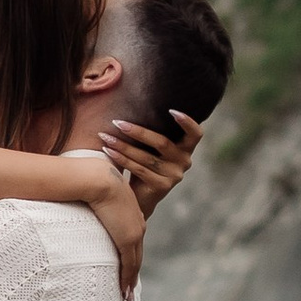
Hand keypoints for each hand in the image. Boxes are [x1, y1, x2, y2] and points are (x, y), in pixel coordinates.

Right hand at [71, 150, 147, 298]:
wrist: (95, 177)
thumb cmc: (88, 181)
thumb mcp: (92, 195)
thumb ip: (90, 203)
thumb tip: (75, 202)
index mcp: (130, 213)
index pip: (132, 239)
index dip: (130, 255)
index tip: (126, 268)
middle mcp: (137, 223)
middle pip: (137, 254)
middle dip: (133, 273)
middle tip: (128, 290)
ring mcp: (134, 232)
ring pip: (135, 262)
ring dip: (130, 281)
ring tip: (126, 297)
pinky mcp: (128, 239)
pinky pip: (129, 265)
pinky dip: (127, 280)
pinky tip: (124, 292)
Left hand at [100, 104, 202, 220]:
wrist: (138, 198)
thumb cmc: (143, 164)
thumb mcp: (151, 148)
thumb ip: (153, 132)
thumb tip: (135, 102)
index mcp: (185, 149)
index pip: (196, 134)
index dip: (187, 122)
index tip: (171, 111)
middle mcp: (184, 162)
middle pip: (162, 142)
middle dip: (137, 131)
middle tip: (117, 122)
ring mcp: (174, 176)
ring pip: (147, 157)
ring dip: (123, 145)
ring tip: (105, 136)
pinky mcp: (162, 186)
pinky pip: (139, 169)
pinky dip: (121, 158)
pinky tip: (108, 151)